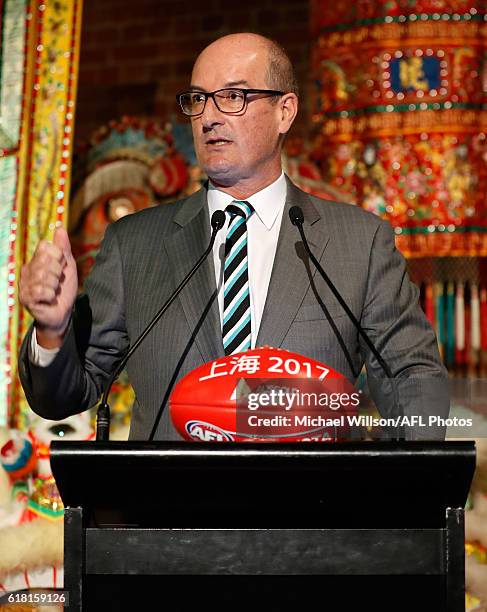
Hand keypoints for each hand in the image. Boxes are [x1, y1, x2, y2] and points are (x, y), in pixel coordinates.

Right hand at [19, 228, 77, 347]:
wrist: (63, 313)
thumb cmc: (64, 290)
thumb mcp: (67, 266)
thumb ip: (63, 248)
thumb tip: (60, 228)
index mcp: (36, 260)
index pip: (45, 247)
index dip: (59, 257)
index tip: (61, 268)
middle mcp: (27, 270)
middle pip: (46, 261)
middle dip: (58, 273)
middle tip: (57, 282)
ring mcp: (24, 284)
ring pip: (45, 277)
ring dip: (55, 286)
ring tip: (54, 291)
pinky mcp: (25, 298)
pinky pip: (43, 291)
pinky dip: (51, 296)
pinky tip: (49, 299)